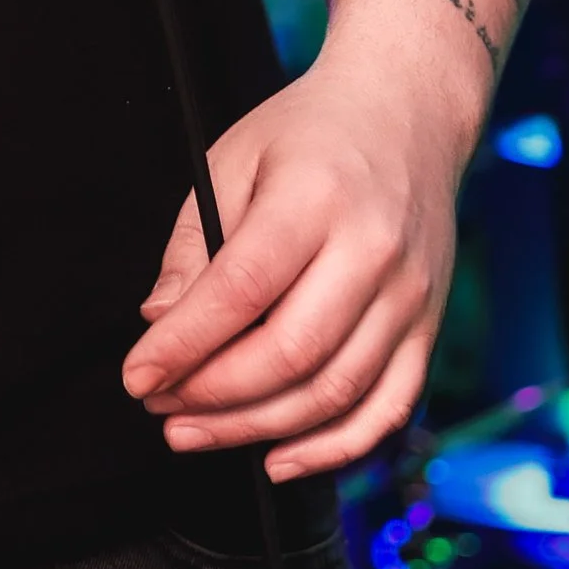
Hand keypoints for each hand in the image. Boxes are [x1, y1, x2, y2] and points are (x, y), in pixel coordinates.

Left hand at [119, 47, 472, 479]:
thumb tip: (159, 320)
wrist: (407, 109)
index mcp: (314, 199)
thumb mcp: (233, 159)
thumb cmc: (309, 131)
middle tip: (159, 407)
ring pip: (335, 392)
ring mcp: (410, 295)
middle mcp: (372, 252)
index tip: (137, 374)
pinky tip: (279, 459)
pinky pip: (388, 407)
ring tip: (197, 431)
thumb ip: (195, 242)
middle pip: (290, 354)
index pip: (240, 291)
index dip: (184, 344)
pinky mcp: (430, 326)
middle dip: (214, 396)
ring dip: (258, 428)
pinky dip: (334, 448)